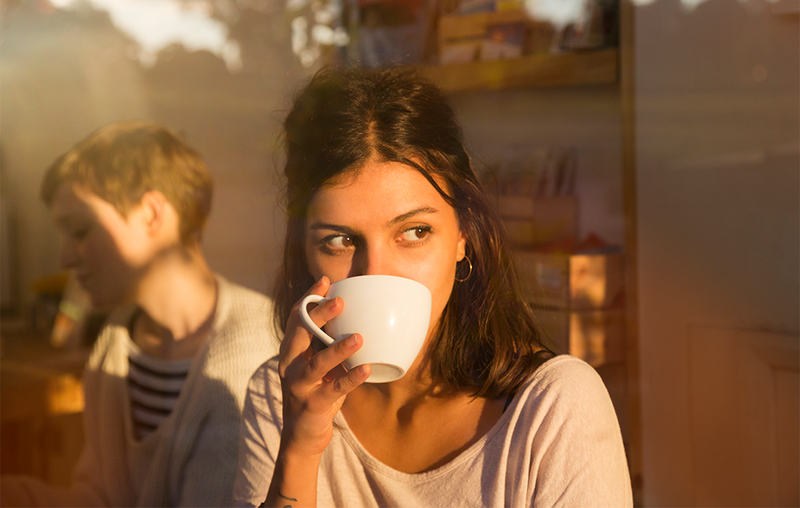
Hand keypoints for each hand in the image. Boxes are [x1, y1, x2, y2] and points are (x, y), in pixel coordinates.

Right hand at [278, 276, 371, 457]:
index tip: (325, 281)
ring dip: (336, 349)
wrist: (302, 436)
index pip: (295, 319)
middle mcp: (289, 366)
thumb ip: (329, 345)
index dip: (308, 299)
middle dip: (318, 316)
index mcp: (291, 352)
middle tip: (339, 301)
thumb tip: (355, 317)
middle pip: (300, 336)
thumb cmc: (316, 392)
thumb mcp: (319, 365)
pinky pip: (333, 390)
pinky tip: (366, 369)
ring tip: (358, 338)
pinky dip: (350, 379)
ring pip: (315, 364)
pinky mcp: (312, 405)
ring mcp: (299, 386)